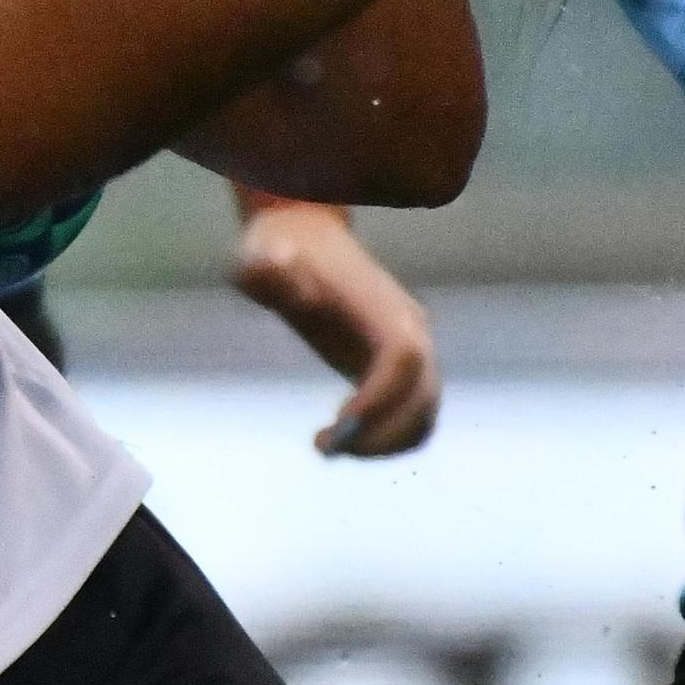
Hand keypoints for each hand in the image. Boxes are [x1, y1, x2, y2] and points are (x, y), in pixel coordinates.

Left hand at [230, 193, 440, 456]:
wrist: (305, 237)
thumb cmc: (279, 248)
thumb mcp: (261, 254)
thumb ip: (269, 267)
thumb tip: (293, 285)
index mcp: (381, 303)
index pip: (403, 357)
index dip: (380, 396)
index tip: (338, 422)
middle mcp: (408, 327)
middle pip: (423, 394)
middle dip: (382, 434)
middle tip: (326, 447)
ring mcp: (411, 348)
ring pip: (424, 413)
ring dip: (385, 443)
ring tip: (327, 446)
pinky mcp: (398, 366)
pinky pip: (412, 413)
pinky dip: (387, 438)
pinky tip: (341, 438)